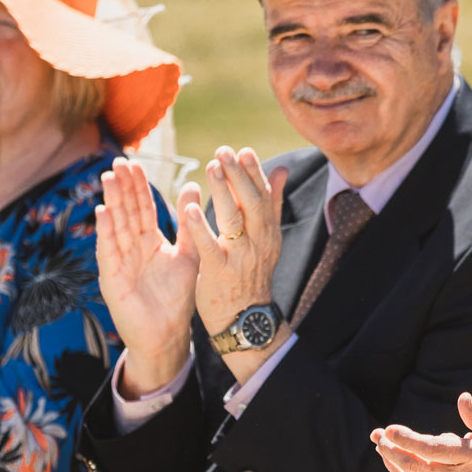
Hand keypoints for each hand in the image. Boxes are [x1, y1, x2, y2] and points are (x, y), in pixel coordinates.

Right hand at [96, 158, 201, 395]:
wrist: (167, 334)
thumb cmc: (177, 298)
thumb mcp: (188, 255)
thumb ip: (190, 224)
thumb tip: (192, 186)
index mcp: (149, 241)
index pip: (142, 207)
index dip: (138, 186)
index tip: (134, 164)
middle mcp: (131, 248)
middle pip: (126, 211)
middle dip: (122, 187)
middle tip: (118, 162)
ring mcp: (119, 261)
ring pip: (116, 226)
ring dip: (112, 202)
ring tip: (108, 178)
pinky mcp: (112, 277)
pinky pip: (108, 251)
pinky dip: (106, 231)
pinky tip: (104, 212)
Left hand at [186, 147, 290, 381]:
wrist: (246, 320)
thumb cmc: (251, 275)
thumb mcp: (267, 239)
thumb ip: (272, 203)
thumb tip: (282, 169)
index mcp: (268, 233)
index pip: (264, 197)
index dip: (255, 173)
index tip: (244, 151)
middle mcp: (258, 243)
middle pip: (252, 204)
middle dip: (239, 176)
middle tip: (224, 152)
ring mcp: (240, 258)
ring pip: (234, 221)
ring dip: (223, 192)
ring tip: (211, 168)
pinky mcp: (219, 273)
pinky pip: (210, 247)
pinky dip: (200, 227)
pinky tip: (189, 209)